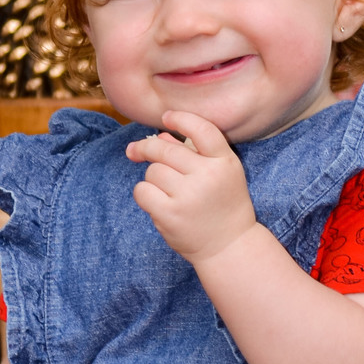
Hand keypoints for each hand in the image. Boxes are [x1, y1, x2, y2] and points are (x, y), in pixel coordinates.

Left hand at [125, 109, 257, 264]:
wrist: (228, 246)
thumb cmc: (221, 205)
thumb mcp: (218, 174)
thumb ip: (193, 152)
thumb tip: (160, 137)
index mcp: (225, 162)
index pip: (202, 129)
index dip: (181, 119)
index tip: (166, 117)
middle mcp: (208, 176)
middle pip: (165, 149)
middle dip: (146, 148)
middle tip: (135, 150)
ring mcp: (188, 196)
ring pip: (152, 171)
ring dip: (153, 178)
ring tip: (168, 192)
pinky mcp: (170, 214)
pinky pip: (142, 191)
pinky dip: (145, 194)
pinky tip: (158, 202)